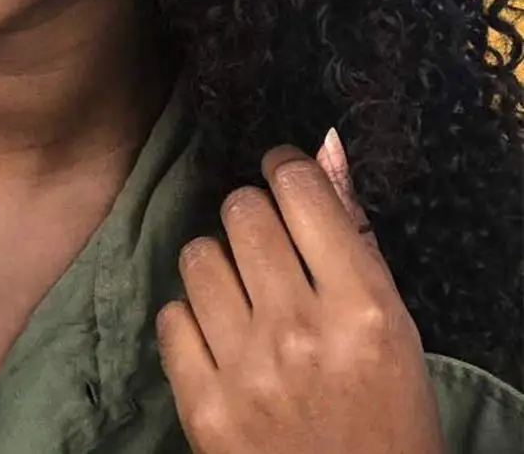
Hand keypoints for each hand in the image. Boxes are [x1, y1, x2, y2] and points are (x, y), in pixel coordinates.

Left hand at [155, 129, 446, 453]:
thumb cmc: (387, 415)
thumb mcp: (394, 326)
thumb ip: (353, 236)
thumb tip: (321, 149)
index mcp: (361, 307)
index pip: (298, 188)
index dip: (285, 168)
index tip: (282, 174)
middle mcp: (299, 331)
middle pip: (240, 210)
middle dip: (251, 215)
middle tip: (265, 243)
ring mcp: (246, 369)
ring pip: (197, 254)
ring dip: (217, 264)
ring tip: (242, 294)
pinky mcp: (202, 405)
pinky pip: (171, 314)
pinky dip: (192, 320)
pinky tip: (219, 339)